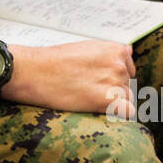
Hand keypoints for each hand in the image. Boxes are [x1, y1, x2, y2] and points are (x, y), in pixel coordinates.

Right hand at [0, 40, 134, 115]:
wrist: (33, 72)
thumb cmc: (54, 60)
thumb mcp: (85, 47)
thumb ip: (109, 51)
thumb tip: (129, 51)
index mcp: (114, 50)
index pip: (128, 69)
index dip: (114, 78)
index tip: (97, 81)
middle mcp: (118, 64)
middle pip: (126, 86)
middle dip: (111, 90)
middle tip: (86, 90)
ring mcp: (114, 82)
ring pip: (125, 99)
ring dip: (110, 103)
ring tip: (86, 98)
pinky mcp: (107, 100)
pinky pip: (128, 113)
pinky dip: (118, 115)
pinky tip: (102, 112)